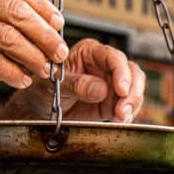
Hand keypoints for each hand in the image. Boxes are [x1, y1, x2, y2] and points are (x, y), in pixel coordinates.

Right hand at [0, 0, 67, 87]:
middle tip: (59, 51)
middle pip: (18, 12)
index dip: (43, 6)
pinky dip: (11, 71)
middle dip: (45, 34)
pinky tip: (22, 79)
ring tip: (46, 69)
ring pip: (8, 37)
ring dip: (33, 55)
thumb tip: (25, 19)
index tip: (58, 22)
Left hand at [2, 39, 145, 122]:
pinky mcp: (111, 101)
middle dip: (131, 92)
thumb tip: (101, 88)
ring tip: (120, 117)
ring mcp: (110, 84)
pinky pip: (129, 105)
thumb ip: (77, 85)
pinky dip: (128, 114)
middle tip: (122, 109)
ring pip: (134, 88)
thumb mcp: (54, 85)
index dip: (121, 72)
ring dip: (131, 104)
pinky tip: (119, 121)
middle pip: (131, 72)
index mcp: (89, 52)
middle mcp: (103, 65)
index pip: (113, 57)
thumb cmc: (42, 91)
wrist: (39, 112)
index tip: (120, 90)